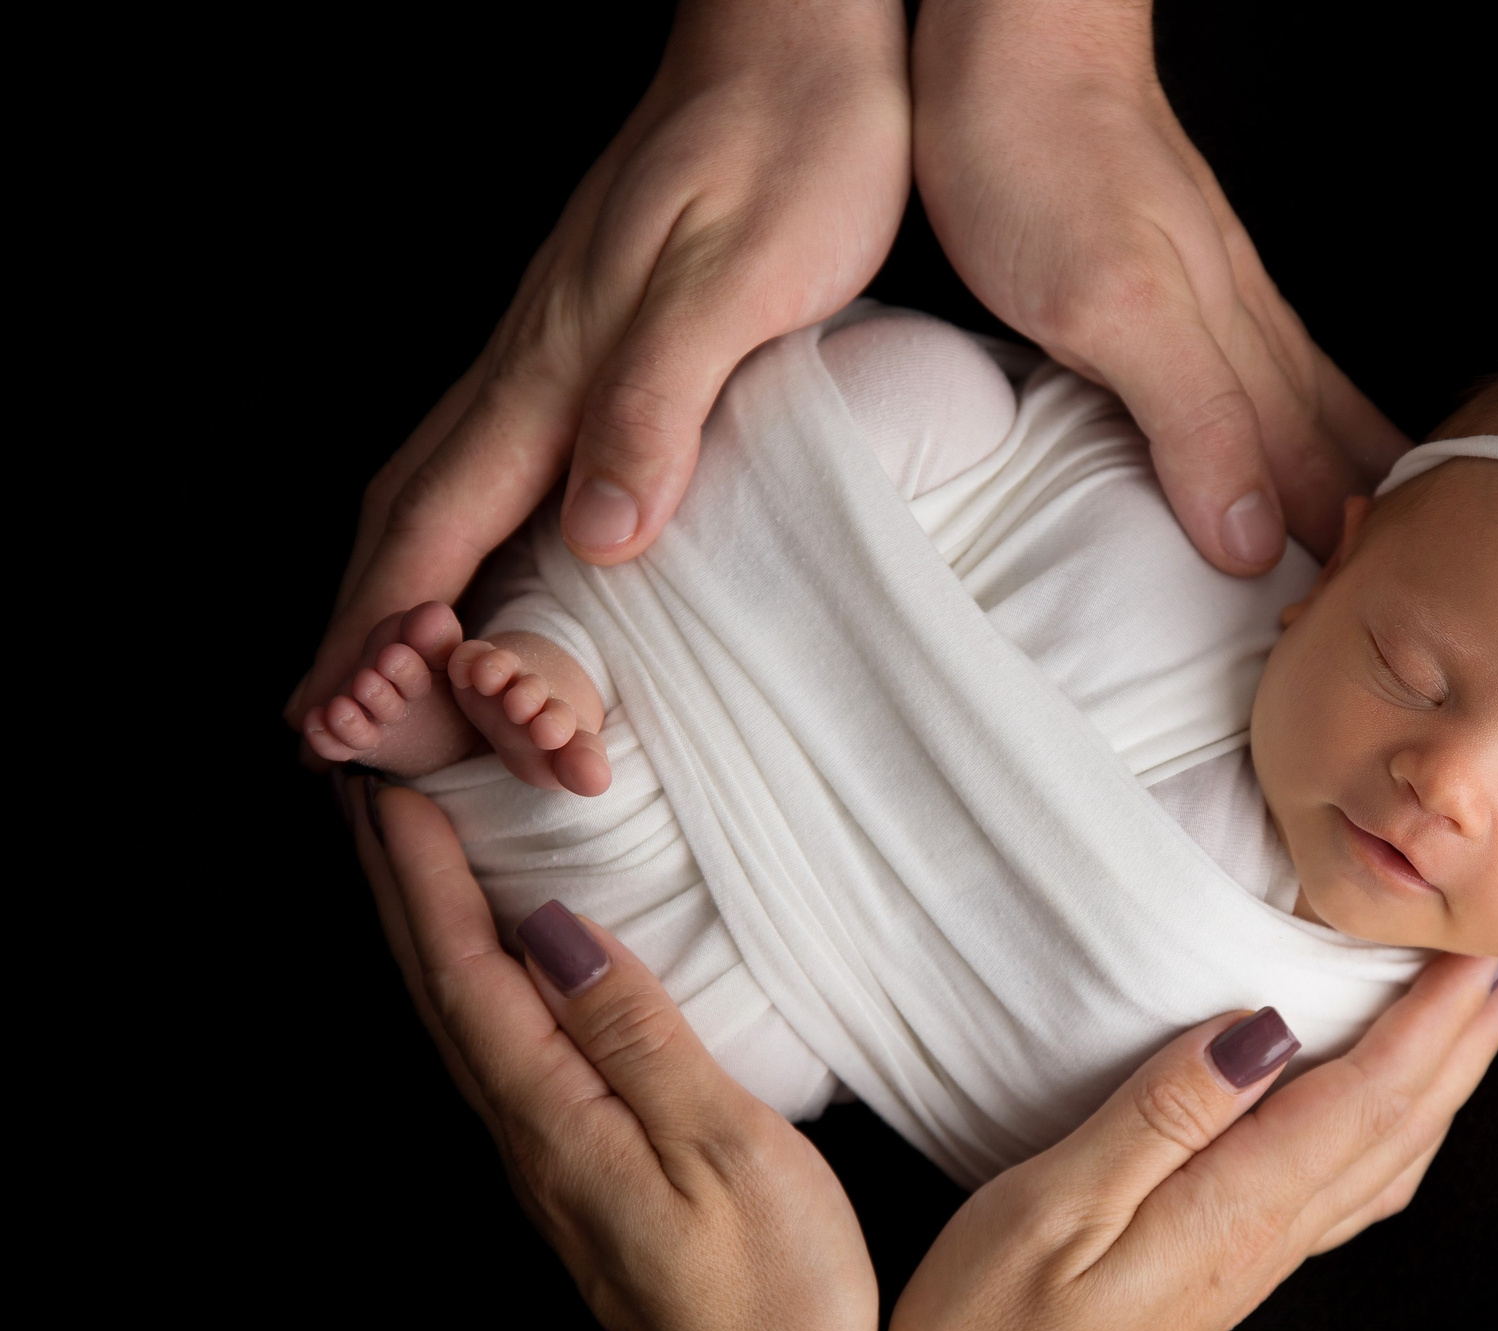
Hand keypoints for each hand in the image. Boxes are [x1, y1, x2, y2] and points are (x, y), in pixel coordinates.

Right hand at [288, 0, 910, 745]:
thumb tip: (598, 538)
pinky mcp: (591, 328)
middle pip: (415, 508)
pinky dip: (468, 524)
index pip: (441, 519)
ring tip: (387, 668)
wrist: (796, 43)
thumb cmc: (787, 149)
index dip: (387, 626)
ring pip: (446, 477)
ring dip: (407, 576)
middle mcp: (536, 358)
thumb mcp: (740, 284)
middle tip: (330, 723)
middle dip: (367, 622)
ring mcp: (554, 340)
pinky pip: (500, 451)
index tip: (338, 719)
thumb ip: (662, 402)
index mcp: (558, 361)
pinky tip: (494, 555)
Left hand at [347, 774, 880, 1330]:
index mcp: (555, 1122)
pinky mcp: (589, 1185)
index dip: (424, 877)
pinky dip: (487, 991)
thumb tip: (552, 930)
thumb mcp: (722, 1147)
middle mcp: (532, 1143)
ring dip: (436, 935)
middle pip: (443, 997)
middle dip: (402, 890)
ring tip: (422, 859)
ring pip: (468, 1028)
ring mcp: (555, 1170)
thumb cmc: (775, 1298)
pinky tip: (512, 974)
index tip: (390, 783)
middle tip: (371, 789)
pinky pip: (511, 1061)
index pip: (467, 975)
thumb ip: (635, 1036)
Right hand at [875, 943, 1497, 1330]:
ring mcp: (1265, 1254)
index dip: (1441, 1010)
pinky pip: (1359, 1177)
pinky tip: (1407, 1097)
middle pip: (1410, 1115)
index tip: (1488, 937)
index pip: (1374, 1092)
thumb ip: (1160, 1116)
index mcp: (1238, 1210)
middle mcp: (1274, 1233)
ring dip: (1457, 1069)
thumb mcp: (1050, 1210)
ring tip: (1496, 1004)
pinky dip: (1406, 1117)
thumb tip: (1262, 1031)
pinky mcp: (1243, 1263)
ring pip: (1397, 1147)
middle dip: (1479, 1027)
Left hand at [913, 0, 1410, 573]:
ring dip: (1338, 487)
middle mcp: (1247, 338)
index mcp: (1242, 360)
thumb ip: (1192, 418)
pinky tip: (1290, 441)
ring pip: (1305, 419)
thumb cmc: (1048, 162)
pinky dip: (1291, 433)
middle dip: (1361, 537)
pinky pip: (1261, 384)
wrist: (1016, 48)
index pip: (1318, 486)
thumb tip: (1253, 538)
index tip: (1362, 646)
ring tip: (1377, 548)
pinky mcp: (1179, 288)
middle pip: (1330, 457)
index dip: (1341, 565)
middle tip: (1392, 620)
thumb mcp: (1112, 309)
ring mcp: (1220, 307)